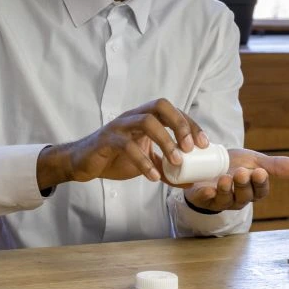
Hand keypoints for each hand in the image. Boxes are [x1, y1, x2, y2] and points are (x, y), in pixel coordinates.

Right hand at [36, 98, 207, 189]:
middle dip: (180, 124)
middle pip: (161, 106)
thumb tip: (191, 181)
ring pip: (146, 121)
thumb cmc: (116, 158)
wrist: (84, 163)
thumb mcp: (147, 163)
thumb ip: (167, 169)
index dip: (191, 124)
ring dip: (165, 140)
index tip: (204, 144)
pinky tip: (153, 176)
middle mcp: (134, 116)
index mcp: (146, 117)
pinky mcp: (107, 139)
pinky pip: (127, 145)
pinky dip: (143, 161)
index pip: (173, 112)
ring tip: (177, 162)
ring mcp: (120, 125)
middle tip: (190, 147)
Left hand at [183, 148, 288, 211]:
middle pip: (244, 196)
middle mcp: (238, 198)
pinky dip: (206, 196)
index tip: (260, 172)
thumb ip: (277, 166)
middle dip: (243, 185)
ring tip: (225, 178)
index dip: (260, 182)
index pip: (260, 190)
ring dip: (226, 190)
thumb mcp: (256, 161)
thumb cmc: (236, 164)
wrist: (209, 163)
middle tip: (242, 172)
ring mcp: (221, 200)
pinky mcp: (203, 199)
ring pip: (225, 200)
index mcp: (253, 190)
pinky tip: (207, 190)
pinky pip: (205, 201)